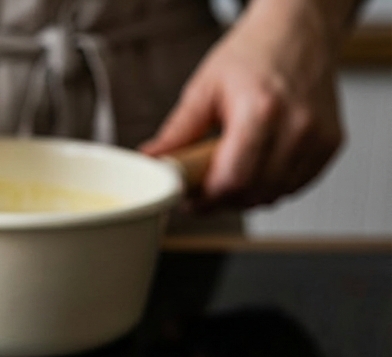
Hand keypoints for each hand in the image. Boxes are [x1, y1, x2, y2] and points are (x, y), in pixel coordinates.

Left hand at [140, 0, 353, 209]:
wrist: (298, 31)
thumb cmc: (254, 53)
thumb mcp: (205, 88)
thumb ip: (178, 131)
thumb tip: (150, 161)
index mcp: (261, 110)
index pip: (233, 180)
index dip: (206, 199)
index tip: (188, 199)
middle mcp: (297, 126)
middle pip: (253, 193)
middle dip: (222, 200)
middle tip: (202, 188)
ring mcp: (319, 136)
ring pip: (275, 194)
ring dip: (247, 197)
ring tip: (228, 174)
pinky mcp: (332, 143)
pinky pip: (297, 185)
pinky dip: (272, 187)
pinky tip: (257, 168)